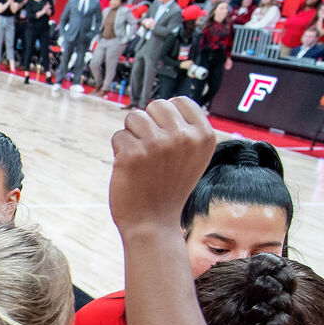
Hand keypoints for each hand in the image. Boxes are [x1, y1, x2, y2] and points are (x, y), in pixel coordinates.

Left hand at [110, 97, 217, 235]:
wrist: (153, 223)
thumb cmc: (170, 187)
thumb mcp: (192, 156)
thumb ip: (185, 128)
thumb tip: (166, 103)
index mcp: (204, 135)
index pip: (178, 101)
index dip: (166, 118)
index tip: (168, 141)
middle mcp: (184, 137)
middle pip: (155, 105)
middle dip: (148, 125)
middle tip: (153, 153)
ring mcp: (158, 144)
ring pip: (134, 117)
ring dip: (133, 137)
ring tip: (143, 161)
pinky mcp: (132, 154)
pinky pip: (119, 136)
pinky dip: (120, 152)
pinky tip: (132, 170)